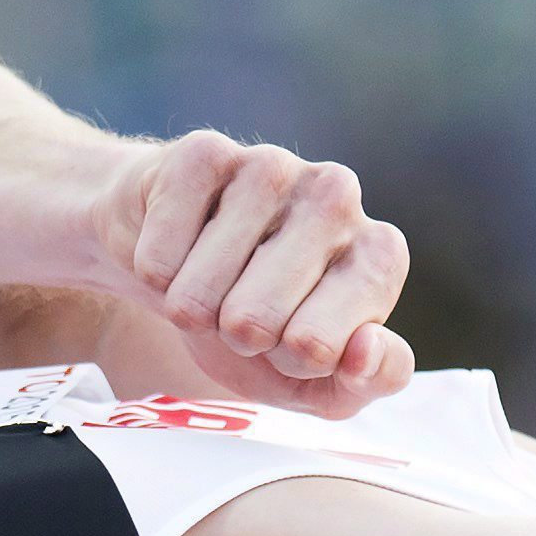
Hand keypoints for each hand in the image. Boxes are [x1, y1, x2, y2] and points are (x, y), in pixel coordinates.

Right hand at [92, 130, 414, 417]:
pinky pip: (159, 261)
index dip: (290, 362)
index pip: (317, 350)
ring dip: (193, 311)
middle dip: (239, 338)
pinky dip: (156, 278)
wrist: (187, 267)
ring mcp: (272, 166)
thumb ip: (373, 380)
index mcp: (380, 256)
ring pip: (203, 294)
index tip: (294, 338)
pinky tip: (178, 252)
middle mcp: (338, 197)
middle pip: (257, 322)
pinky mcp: (205, 155)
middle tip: (243, 312)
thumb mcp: (328, 379)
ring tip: (210, 285)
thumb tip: (364, 351)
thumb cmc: (267, 327)